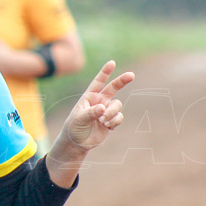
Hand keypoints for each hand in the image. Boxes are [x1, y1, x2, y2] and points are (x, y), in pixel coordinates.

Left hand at [44, 61, 133, 187]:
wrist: (77, 143)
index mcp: (89, 97)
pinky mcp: (111, 120)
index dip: (105, 72)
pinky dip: (114, 121)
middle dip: (122, 81)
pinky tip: (107, 127)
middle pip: (114, 88)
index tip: (112, 63)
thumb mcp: (79, 119)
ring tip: (102, 122)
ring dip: (112, 113)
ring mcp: (106, 110)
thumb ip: (91, 113)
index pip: (98, 82)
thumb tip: (102, 108)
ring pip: (117, 105)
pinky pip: (119, 117)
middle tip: (131, 75)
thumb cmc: (74, 128)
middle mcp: (99, 101)